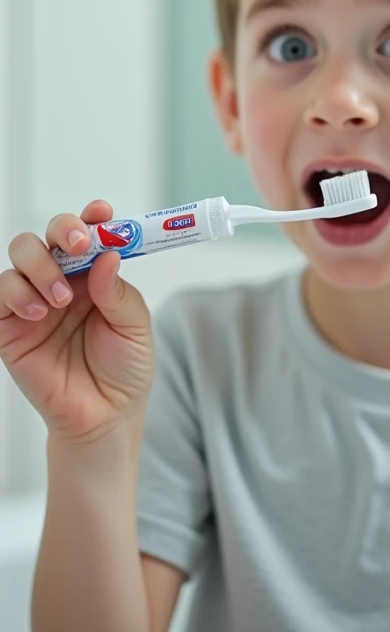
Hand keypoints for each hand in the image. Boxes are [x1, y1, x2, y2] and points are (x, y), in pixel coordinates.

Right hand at [0, 200, 153, 444]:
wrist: (104, 417)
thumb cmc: (124, 370)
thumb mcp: (135, 327)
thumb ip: (118, 292)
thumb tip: (107, 254)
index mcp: (95, 274)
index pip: (89, 233)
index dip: (92, 218)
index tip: (101, 214)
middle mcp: (64, 280)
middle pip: (49, 233)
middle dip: (62, 228)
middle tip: (77, 243)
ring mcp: (35, 300)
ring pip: (22, 254)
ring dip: (41, 265)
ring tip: (60, 299)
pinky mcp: (10, 326)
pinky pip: (0, 293)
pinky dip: (16, 292)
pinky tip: (39, 311)